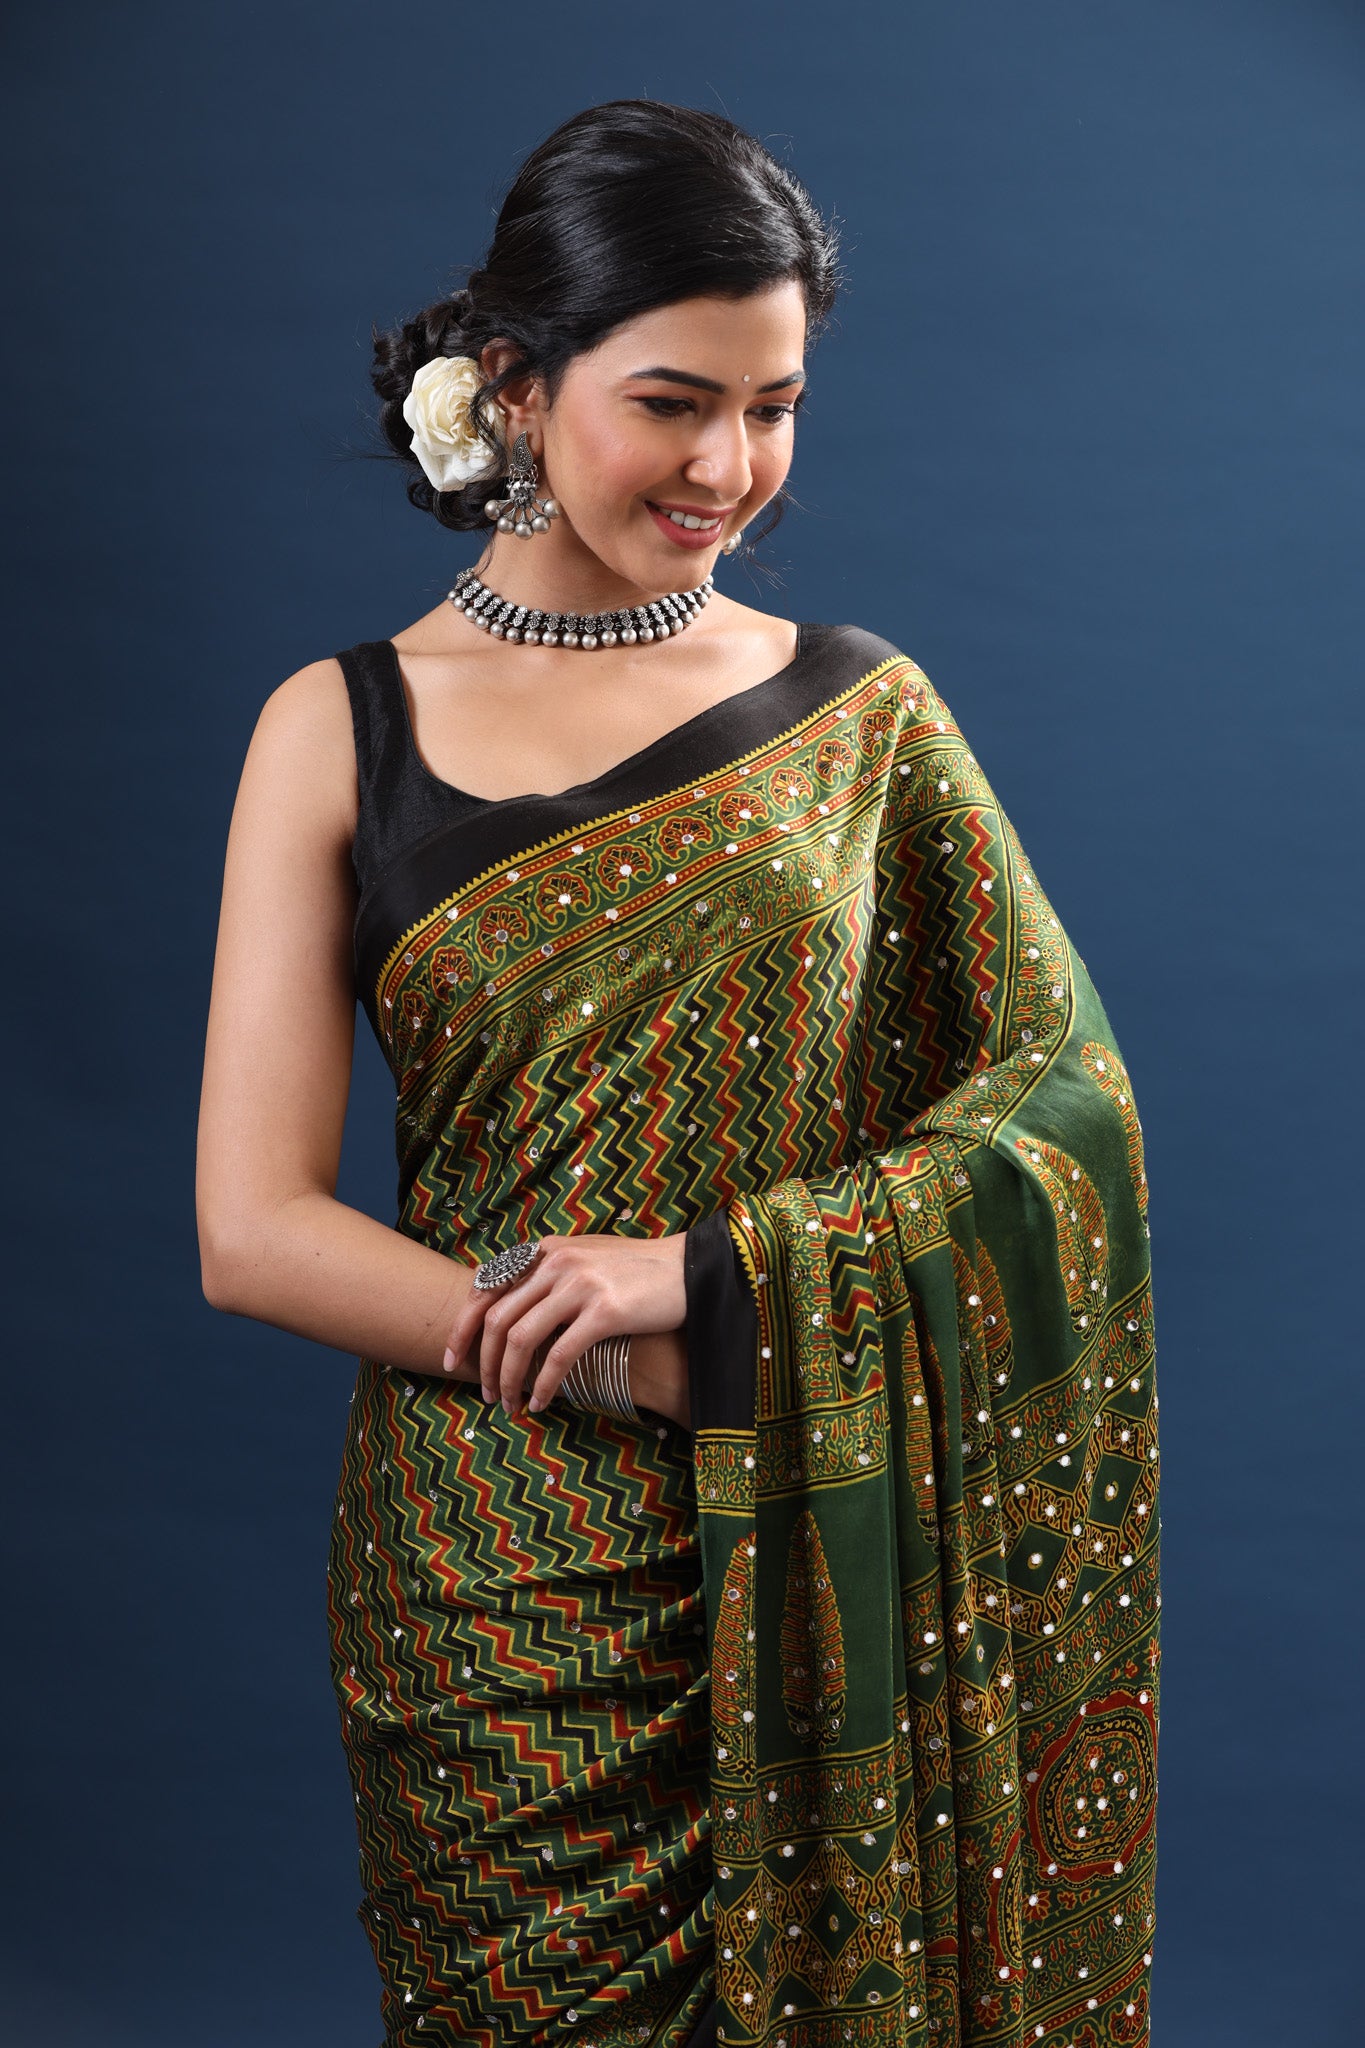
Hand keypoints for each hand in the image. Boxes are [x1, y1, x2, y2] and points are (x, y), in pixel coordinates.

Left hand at [442, 1231, 687, 1417]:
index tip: (452, 1359)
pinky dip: (543, 1385)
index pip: (485, 1287)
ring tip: (510, 1406)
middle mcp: (557, 1262)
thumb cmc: (639, 1272)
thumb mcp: (586, 1259)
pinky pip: (559, 1356)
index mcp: (546, 1250)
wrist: (691, 1269)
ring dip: (508, 1380)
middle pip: (497, 1319)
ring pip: (521, 1340)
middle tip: (486, 1394)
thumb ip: (550, 1274)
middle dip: (483, 1363)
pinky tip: (541, 1403)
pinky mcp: (605, 1312)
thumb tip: (513, 1309)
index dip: (462, 1326)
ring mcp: (580, 1285)